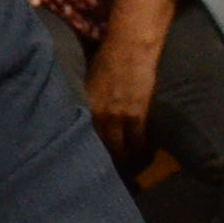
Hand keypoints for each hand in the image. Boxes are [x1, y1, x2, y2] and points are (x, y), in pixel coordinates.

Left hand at [84, 32, 162, 161]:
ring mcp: (118, 116)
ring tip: (127, 170)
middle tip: (109, 174)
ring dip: (124, 160)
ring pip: (120, 148)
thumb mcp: (87, 85)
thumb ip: (86, 105)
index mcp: (83, 107)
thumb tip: (81, 121)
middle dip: (106, 163)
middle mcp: (97, 115)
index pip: (83, 139)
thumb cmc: (106, 61)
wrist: (129, 48)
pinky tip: (142, 157)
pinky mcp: (138, 114)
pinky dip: (140, 151)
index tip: (87, 166)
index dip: (86, 154)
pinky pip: (139, 140)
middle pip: (101, 148)